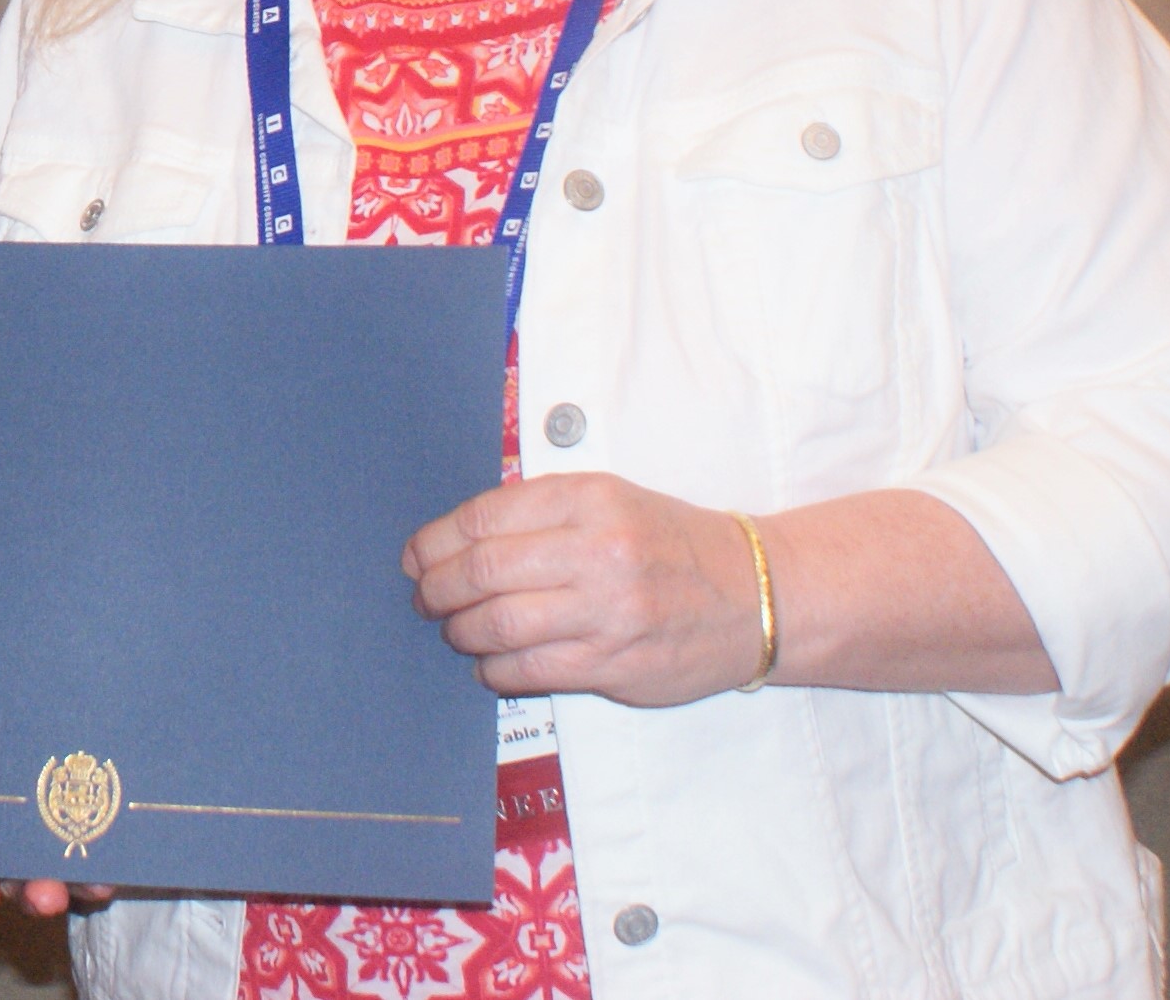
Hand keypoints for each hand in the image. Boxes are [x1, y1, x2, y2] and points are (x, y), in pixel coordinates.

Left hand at [402, 472, 763, 705]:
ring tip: (454, 630)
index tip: (415, 556)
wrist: (753, 593)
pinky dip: (494, 669)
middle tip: (423, 598)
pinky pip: (529, 671)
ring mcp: (607, 613)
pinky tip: (489, 663)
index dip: (435, 541)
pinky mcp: (615, 666)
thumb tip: (457, 539)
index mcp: (589, 500)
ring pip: (498, 625)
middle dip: (436, 589)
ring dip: (460, 631)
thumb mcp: (610, 499)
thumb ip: (540, 511)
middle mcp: (597, 551)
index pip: (484, 518)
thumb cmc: (670, 542)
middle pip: (482, 573)